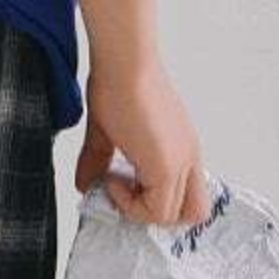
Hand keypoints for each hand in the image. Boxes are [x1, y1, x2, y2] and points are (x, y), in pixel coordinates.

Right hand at [75, 53, 210, 226]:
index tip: (122, 185)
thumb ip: (99, 161)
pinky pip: (155, 209)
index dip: (155, 199)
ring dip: (139, 210)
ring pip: (173, 216)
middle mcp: (188, 158)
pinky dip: (130, 204)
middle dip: (154, 213)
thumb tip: (86, 184)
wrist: (122, 62)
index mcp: (180, 148)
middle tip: (125, 194)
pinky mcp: (166, 167)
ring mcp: (180, 163)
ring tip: (114, 183)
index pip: (186, 195)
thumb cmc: (118, 81)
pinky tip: (110, 176)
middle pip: (192, 212)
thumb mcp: (108, 131)